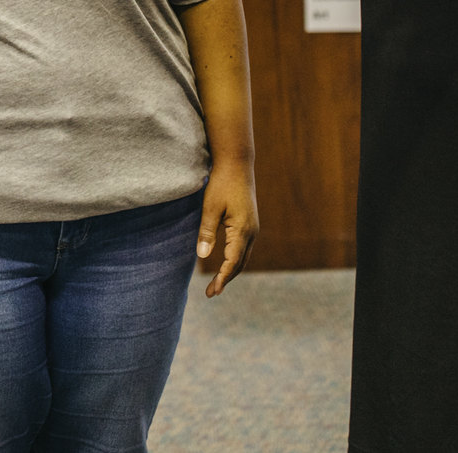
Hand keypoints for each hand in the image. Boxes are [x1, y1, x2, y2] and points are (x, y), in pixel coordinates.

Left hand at [196, 164, 257, 297]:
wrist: (237, 165)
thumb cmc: (221, 183)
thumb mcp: (210, 208)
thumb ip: (206, 232)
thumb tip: (203, 256)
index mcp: (242, 230)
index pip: (232, 262)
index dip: (222, 279)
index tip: (212, 292)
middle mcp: (252, 232)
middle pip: (240, 264)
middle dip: (226, 279)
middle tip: (211, 293)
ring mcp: (253, 228)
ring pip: (244, 257)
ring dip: (232, 271)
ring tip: (218, 284)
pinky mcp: (251, 224)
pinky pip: (244, 248)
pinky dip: (236, 260)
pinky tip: (226, 264)